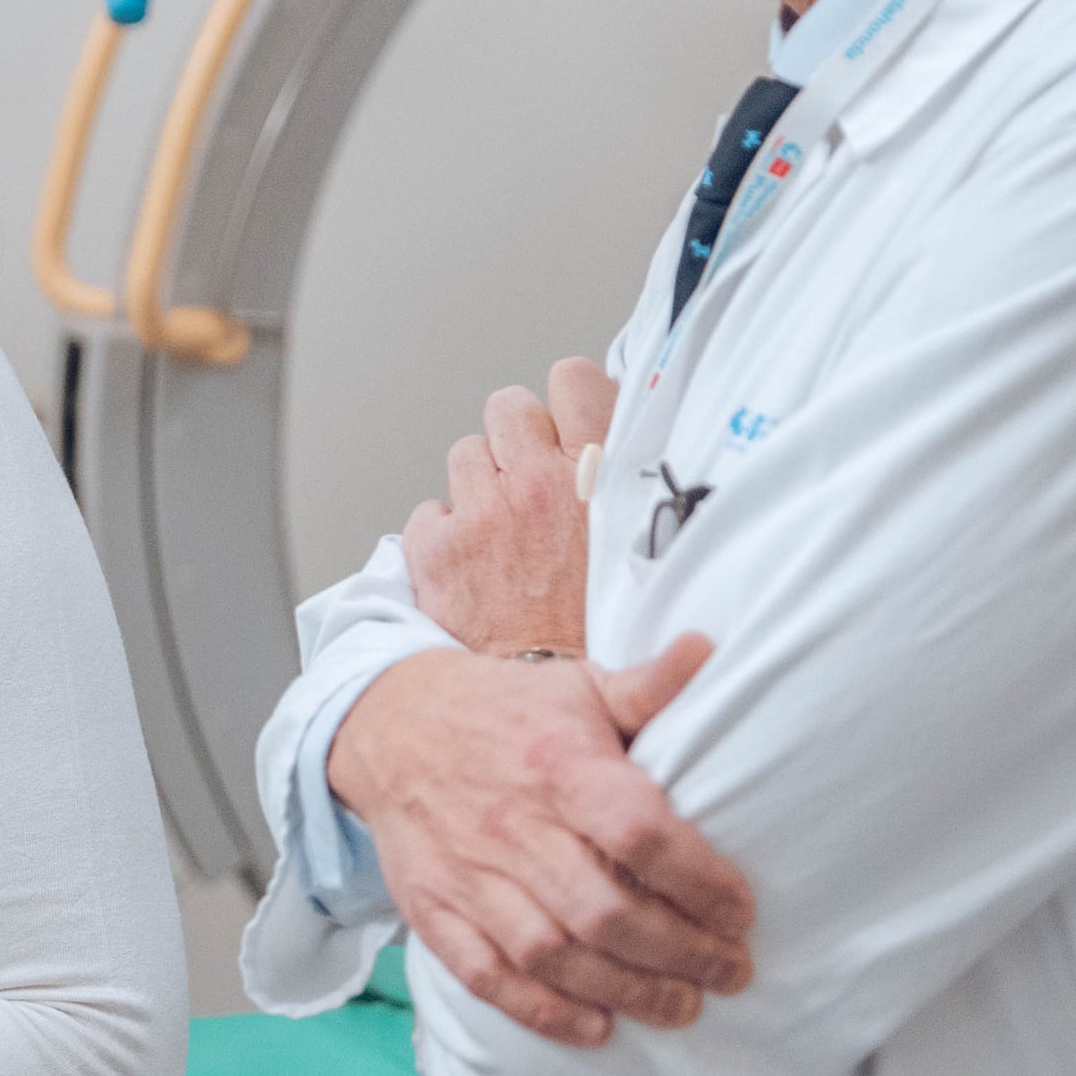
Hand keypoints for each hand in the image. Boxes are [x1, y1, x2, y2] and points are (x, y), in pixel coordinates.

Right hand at [327, 637, 746, 1047]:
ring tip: (681, 1006)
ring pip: (552, 954)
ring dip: (625, 991)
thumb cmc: (504, 712)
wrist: (389, 724)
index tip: (742, 913)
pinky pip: (487, 975)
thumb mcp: (577, 686)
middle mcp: (512, 824)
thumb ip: (648, 685)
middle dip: (680, 955)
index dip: (699, 882)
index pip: (639, 833)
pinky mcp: (435, 909)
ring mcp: (468, 873)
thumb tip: (711, 649)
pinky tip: (595, 1027)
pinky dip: (541, 1011)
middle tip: (731, 973)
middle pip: (604, 911)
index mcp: (558, 764)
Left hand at [404, 362, 620, 658]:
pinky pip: (429, 511)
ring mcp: (484, 512)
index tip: (567, 427)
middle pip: (508, 407)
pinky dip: (444, 535)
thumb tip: (612, 450)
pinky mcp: (438, 548)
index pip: (572, 378)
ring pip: (465, 454)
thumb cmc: (610, 635)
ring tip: (504, 534)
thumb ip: (628, 489)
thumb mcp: (646, 548)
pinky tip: (472, 567)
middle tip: (531, 485)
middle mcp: (541, 482)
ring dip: (480, 485)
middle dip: (516, 440)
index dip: (566, 401)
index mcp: (601, 475)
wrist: (560, 698)